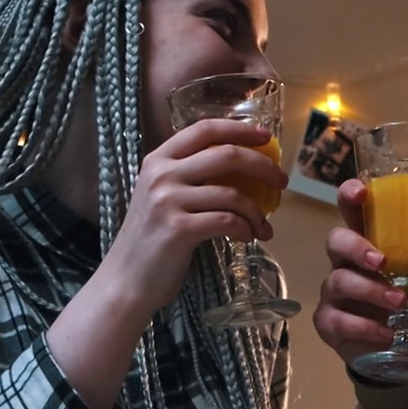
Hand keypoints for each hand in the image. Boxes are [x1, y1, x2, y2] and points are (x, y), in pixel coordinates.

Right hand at [91, 117, 287, 330]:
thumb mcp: (163, 196)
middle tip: (281, 182)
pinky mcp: (179, 229)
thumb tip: (243, 167)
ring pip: (232, 193)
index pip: (204, 129)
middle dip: (262, 166)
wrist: (126, 280)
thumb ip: (191, 177)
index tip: (266, 136)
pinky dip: (246, 229)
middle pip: (226, 154)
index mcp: (158, 159)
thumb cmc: (151, 239)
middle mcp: (161, 174)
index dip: (239, 128)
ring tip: (263, 227)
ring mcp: (168, 201)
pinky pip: (227, 221)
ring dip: (257, 212)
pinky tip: (248, 238)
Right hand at [313, 177, 407, 365]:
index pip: (351, 212)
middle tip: (382, 262)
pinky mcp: (329, 322)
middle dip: (356, 248)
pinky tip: (385, 333)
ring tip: (400, 302)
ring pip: (339, 281)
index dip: (349, 196)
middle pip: (336, 241)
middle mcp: (346, 263)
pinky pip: (337, 320)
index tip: (360, 192)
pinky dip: (362, 327)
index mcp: (369, 243)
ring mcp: (334, 293)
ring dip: (370, 291)